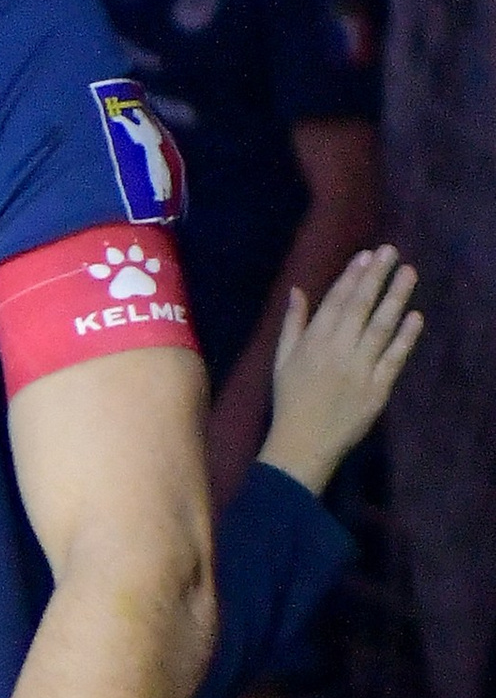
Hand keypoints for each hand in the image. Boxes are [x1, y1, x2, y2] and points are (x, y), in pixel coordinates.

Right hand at [261, 243, 419, 494]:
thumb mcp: (281, 361)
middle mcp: (336, 351)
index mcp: (312, 343)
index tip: (366, 256)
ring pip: (380, 327)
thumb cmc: (290, 402)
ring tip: (408, 273)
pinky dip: (405, 337)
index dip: (352, 277)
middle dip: (376, 277)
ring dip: (396, 298)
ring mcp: (359, 370)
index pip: (335, 302)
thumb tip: (298, 291)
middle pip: (360, 308)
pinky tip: (415, 317)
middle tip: (391, 252)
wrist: (302, 446)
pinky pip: (393, 359)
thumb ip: (293, 325)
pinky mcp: (377, 390)